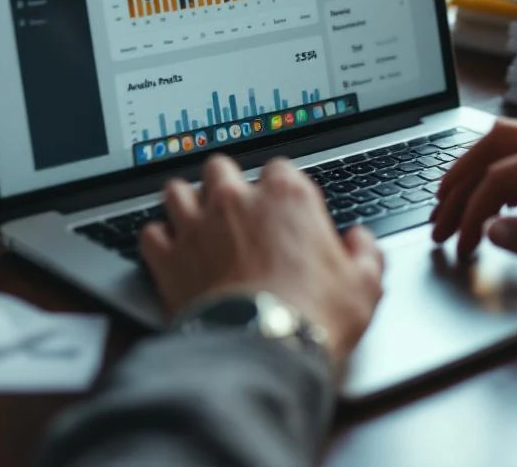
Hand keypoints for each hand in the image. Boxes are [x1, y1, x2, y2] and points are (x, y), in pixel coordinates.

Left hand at [140, 155, 384, 365]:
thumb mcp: (364, 287)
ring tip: (193, 220)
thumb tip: (361, 242)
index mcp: (287, 197)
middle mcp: (236, 200)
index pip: (280, 168)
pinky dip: (158, 242)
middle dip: (224, 183)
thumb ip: (366, 254)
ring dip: (184, 203)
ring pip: (176, 191)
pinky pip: (150, 233)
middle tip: (233, 207)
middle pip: (220, 167)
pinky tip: (169, 253)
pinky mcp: (168, 257)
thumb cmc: (312, 317)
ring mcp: (197, 225)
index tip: (283, 207)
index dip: (281, 188)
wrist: (260, 350)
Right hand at [431, 119, 516, 296]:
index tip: (459, 244)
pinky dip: (504, 177)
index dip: (471, 211)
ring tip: (455, 206)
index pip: (499, 176)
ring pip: (509, 146)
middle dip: (459, 180)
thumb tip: (490, 232)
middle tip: (438, 216)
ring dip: (477, 174)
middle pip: (494, 145)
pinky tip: (500, 203)